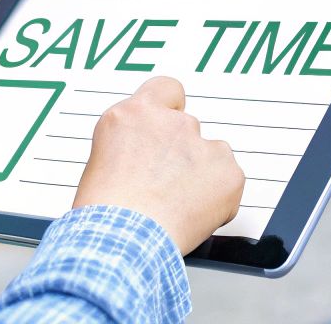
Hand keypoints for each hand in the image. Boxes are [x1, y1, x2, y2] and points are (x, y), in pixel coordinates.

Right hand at [74, 76, 244, 254]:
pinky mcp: (227, 171)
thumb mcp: (101, 161)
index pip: (166, 90)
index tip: (167, 129)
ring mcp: (201, 144)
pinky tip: (193, 214)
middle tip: (165, 186)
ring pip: (211, 154)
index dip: (169, 110)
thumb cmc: (104, 213)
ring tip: (177, 205)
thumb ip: (130, 144)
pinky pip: (229, 180)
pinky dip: (218, 197)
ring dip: (201, 173)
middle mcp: (169, 122)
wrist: (122, 240)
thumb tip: (143, 155)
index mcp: (133, 115)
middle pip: (187, 129)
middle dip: (181, 154)